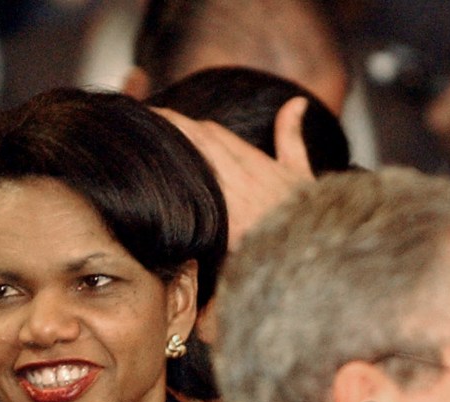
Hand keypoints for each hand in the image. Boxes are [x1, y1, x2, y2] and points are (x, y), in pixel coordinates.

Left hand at [155, 97, 314, 250]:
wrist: (312, 250)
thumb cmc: (306, 214)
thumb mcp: (300, 172)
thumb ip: (291, 138)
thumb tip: (295, 103)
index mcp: (256, 164)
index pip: (212, 134)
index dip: (185, 124)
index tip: (163, 115)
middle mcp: (241, 179)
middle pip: (197, 143)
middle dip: (169, 127)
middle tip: (140, 116)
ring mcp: (232, 204)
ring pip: (193, 168)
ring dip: (167, 153)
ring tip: (136, 139)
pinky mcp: (226, 229)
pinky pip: (196, 204)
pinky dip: (176, 189)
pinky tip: (152, 186)